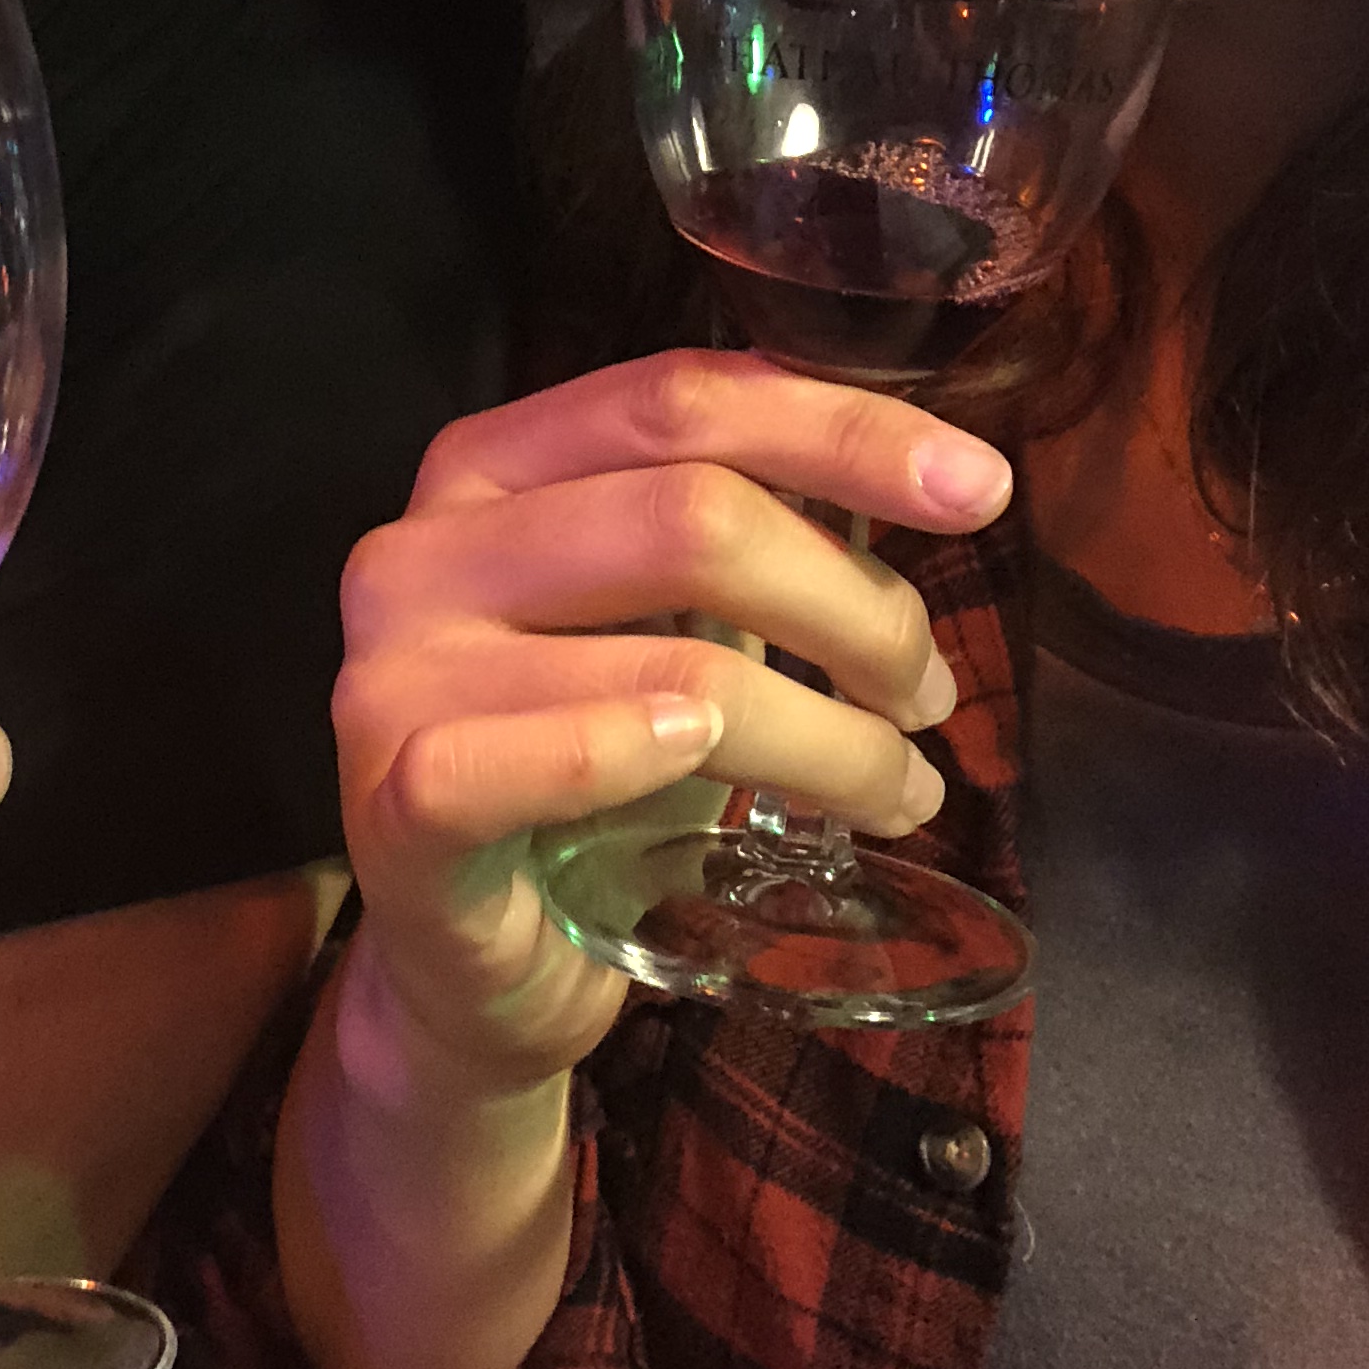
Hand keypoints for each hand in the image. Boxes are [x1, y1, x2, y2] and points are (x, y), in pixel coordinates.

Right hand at [331, 351, 1012, 1093]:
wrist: (481, 969)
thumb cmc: (591, 777)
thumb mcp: (664, 625)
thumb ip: (744, 538)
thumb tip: (936, 486)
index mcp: (488, 469)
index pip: (678, 399)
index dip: (842, 432)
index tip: (978, 491)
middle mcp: (422, 549)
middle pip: (692, 517)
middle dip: (857, 610)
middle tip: (926, 694)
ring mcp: (390, 676)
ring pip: (672, 669)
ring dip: (829, 742)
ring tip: (895, 789)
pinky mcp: (390, 810)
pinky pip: (515, 766)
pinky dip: (631, 764)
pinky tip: (723, 797)